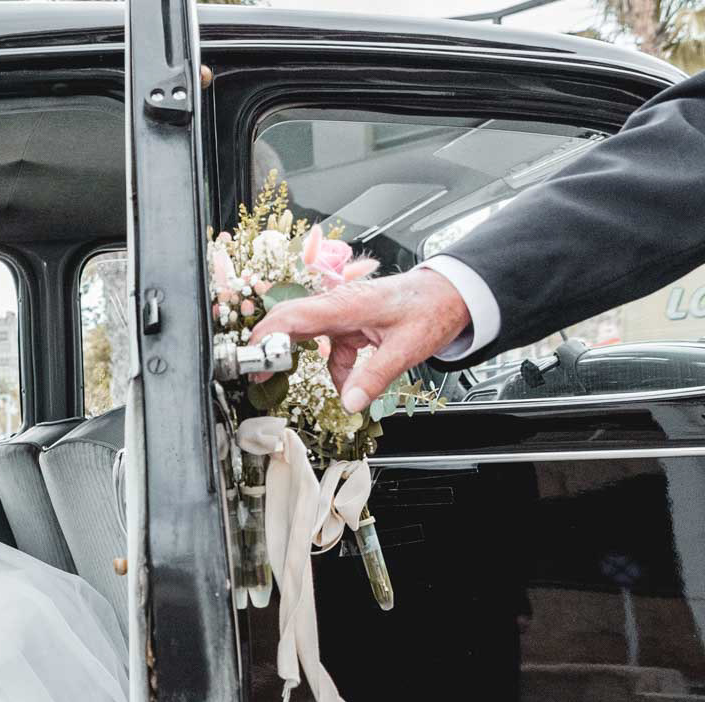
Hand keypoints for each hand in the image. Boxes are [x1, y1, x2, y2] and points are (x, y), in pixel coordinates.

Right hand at [249, 267, 472, 413]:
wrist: (454, 293)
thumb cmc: (432, 309)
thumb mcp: (406, 348)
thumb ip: (375, 376)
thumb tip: (350, 403)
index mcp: (347, 304)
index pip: (294, 316)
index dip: (267, 336)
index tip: (252, 359)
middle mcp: (339, 304)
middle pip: (290, 321)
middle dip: (269, 346)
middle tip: (254, 373)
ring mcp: (343, 313)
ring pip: (307, 334)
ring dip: (298, 357)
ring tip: (281, 378)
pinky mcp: (351, 323)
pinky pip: (331, 347)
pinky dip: (336, 367)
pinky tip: (348, 383)